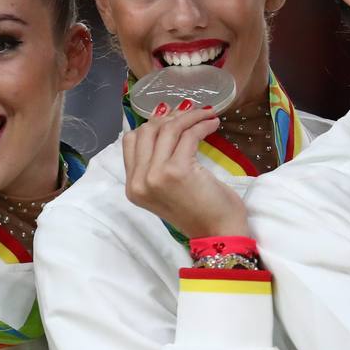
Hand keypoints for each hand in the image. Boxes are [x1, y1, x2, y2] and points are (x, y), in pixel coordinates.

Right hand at [123, 102, 248, 238]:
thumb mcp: (167, 188)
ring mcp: (154, 176)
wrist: (218, 234)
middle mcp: (138, 181)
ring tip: (206, 116)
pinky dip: (201, 124)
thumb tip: (164, 123)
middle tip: (192, 114)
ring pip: (167, 129)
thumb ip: (157, 163)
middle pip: (146, 131)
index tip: (173, 119)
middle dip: (170, 117)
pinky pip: (187, 135)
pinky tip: (212, 124)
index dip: (152, 124)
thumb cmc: (199, 212)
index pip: (131, 141)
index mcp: (133, 186)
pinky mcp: (176, 170)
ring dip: (189, 116)